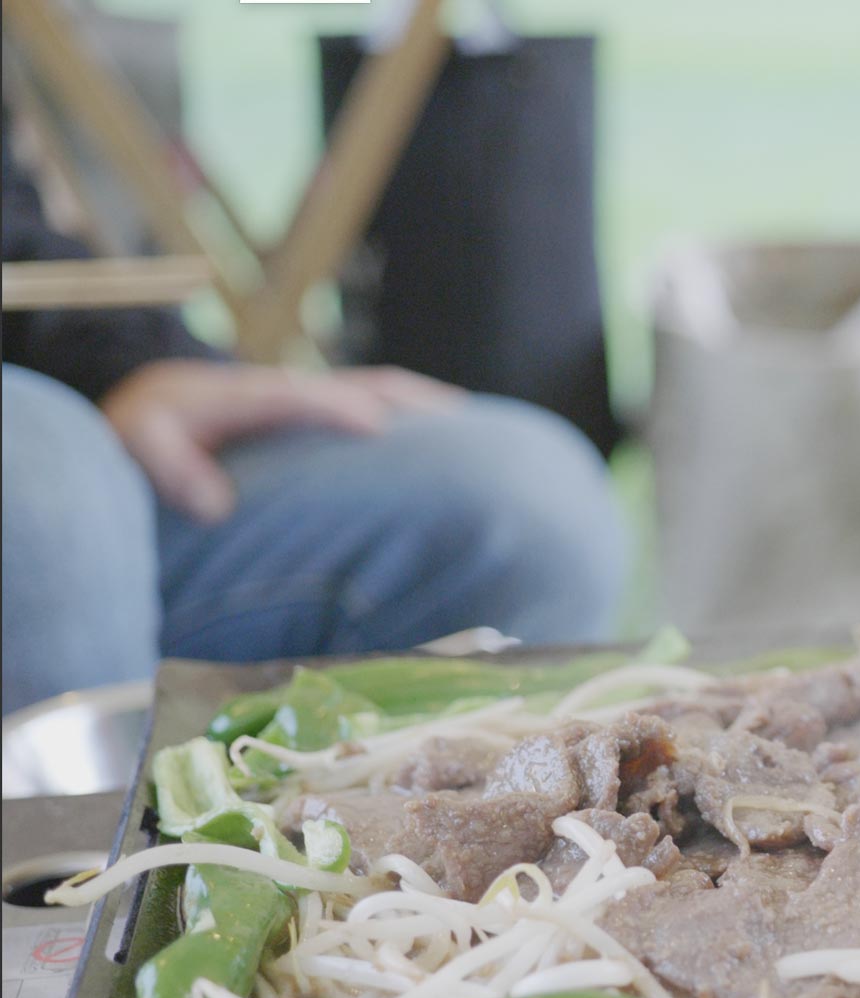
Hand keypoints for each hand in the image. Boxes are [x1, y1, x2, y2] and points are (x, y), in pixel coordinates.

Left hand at [100, 361, 463, 521]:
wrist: (144, 411)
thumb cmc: (140, 436)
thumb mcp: (139, 444)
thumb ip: (169, 468)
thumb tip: (215, 506)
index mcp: (242, 397)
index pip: (297, 396)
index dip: (335, 406)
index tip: (376, 426)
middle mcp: (287, 391)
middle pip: (363, 385)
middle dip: (411, 403)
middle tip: (464, 427)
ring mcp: (308, 400)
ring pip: (379, 393)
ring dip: (426, 411)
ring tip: (477, 436)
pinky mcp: (318, 415)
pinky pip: (375, 408)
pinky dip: (414, 421)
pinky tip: (446, 446)